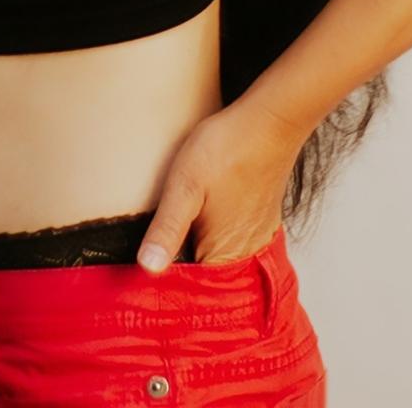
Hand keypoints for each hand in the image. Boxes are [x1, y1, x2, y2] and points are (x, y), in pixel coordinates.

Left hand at [136, 95, 305, 271]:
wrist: (268, 121)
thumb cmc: (226, 150)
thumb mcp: (184, 186)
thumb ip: (167, 229)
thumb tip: (147, 269)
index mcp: (224, 255)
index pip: (191, 289)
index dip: (165, 284)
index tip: (142, 278)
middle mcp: (245, 254)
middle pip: (206, 276)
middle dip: (180, 270)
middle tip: (152, 254)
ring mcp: (256, 237)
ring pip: (218, 258)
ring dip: (196, 253)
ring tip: (170, 240)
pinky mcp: (260, 219)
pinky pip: (232, 241)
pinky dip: (213, 238)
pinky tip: (199, 222)